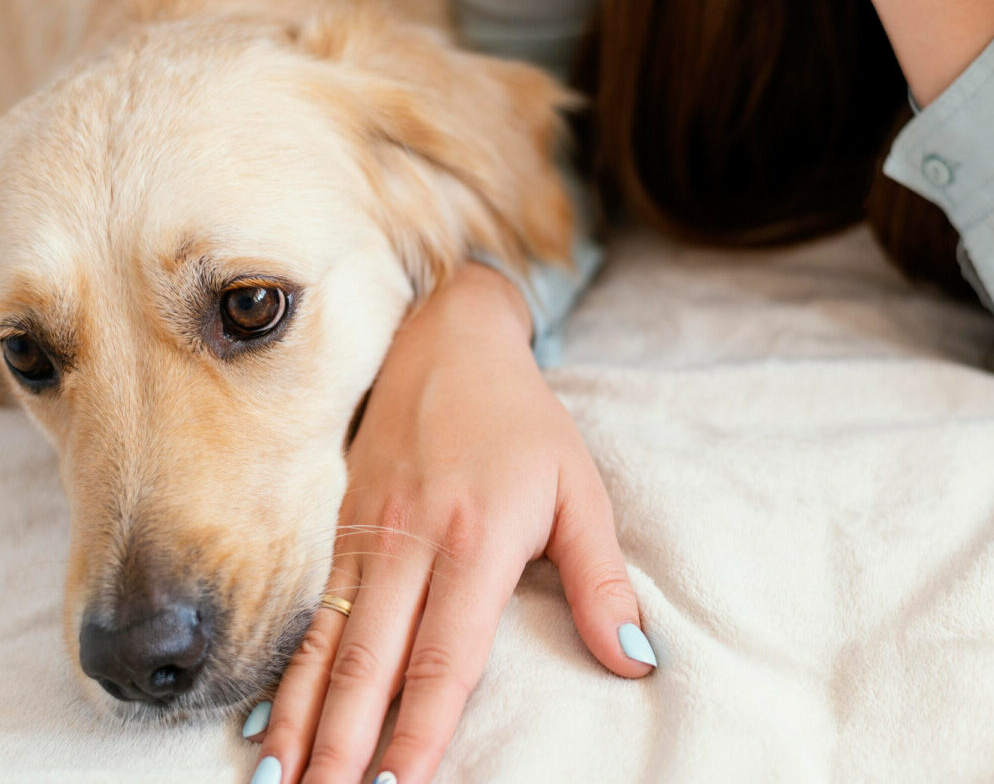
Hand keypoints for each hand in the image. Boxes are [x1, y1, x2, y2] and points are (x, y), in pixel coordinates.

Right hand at [244, 263, 655, 783]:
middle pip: (368, 666)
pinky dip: (287, 671)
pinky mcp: (339, 525)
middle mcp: (409, 545)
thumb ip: (600, 578)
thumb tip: (635, 658)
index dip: (419, 735)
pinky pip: (310, 610)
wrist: (447, 342)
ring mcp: (365, 535)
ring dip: (299, 722)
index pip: (444, 661)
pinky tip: (264, 718)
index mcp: (476, 542)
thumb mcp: (578, 489)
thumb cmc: (521, 421)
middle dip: (342, 749)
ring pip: (325, 646)